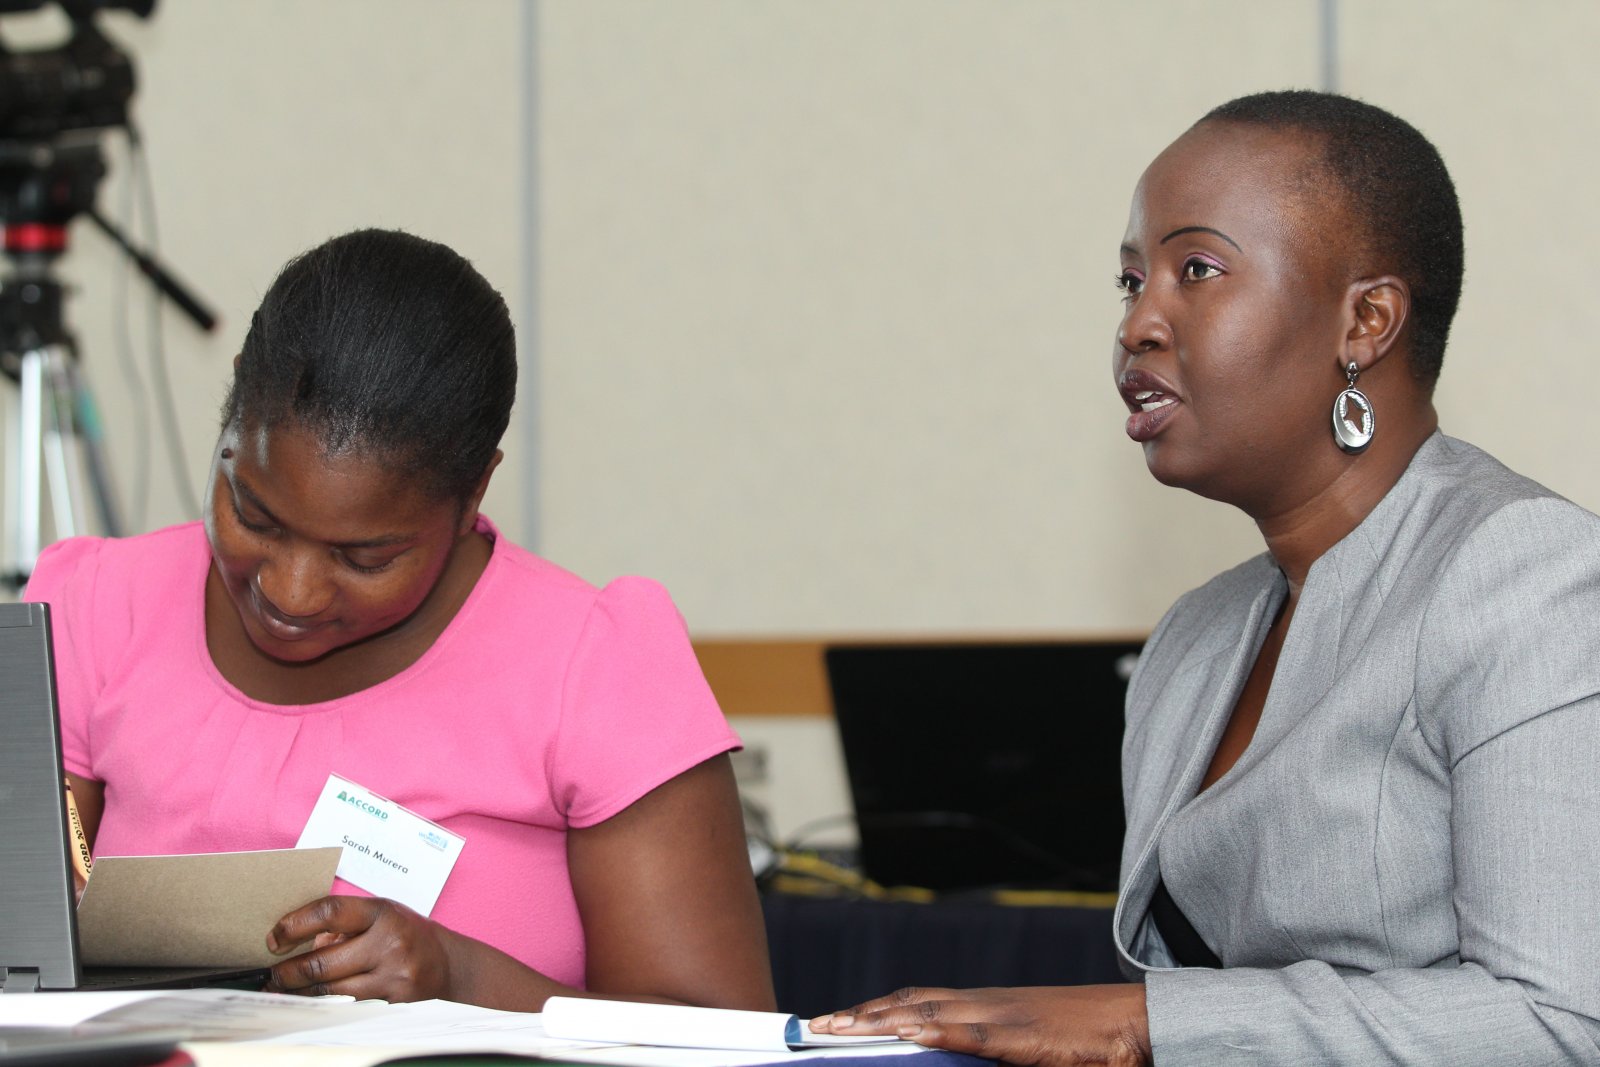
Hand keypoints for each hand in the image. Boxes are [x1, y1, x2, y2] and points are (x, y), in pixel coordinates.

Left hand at [264, 895, 453, 1001]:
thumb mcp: (379, 915)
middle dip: (287, 973)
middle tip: (272, 976)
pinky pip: (346, 1007)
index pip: (329, 912)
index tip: (275, 939)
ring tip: (285, 991)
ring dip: (300, 994)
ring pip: (329, 992)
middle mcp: (389, 943)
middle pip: (321, 963)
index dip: (294, 925)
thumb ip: (340, 926)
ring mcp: (393, 976)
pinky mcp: (393, 1004)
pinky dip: (325, 1005)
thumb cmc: (406, 934)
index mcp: (382, 913)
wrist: (448, 964)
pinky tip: (314, 1002)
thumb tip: (294, 945)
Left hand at [810, 985, 1151, 1066]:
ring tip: (838, 1028)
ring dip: (878, 1019)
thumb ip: (986, 1054)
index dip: (875, 1009)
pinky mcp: (1020, 1035)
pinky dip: (931, 1030)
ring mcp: (1001, 1015)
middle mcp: (985, 1004)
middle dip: (861, 1014)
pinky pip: (967, 1031)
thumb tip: (947, 1058)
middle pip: (909, 1001)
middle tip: (818, 1025)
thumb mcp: (1027, 1050)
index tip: (838, 1020)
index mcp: (985, 1008)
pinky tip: (903, 1033)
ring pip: (926, 1011)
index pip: (917, 1002)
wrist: (1136, 1023)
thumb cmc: (1087, 1041)